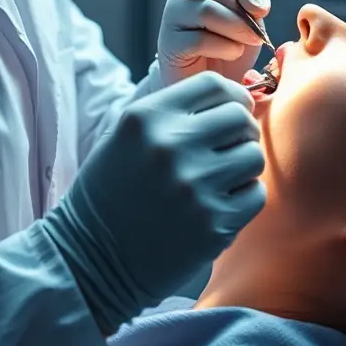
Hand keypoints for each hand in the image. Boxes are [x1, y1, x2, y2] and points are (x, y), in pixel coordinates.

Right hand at [42, 72, 265, 333]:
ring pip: (253, 156)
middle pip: (239, 117)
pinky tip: (219, 205)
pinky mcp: (212, 224)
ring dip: (243, 166)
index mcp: (146, 118)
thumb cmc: (111, 193)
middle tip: (231, 146)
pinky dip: (243, 198)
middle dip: (241, 130)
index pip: (213, 85)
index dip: (231, 95)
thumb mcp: (125, 136)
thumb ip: (171, 113)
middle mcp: (171, 146)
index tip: (233, 109)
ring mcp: (194, 186)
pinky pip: (254, 195)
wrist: (91, 261)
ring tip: (220, 179)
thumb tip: (230, 99)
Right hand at [157, 0, 270, 84]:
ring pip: (206, 10)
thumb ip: (253, 1)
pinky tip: (232, 52)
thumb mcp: (249, 18)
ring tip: (248, 42)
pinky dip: (223, 47)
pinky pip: (198, 39)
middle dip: (239, 6)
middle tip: (257, 29)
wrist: (214, 78)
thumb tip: (258, 2)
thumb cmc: (230, 42)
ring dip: (236, 28)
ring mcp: (173, 16)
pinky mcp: (170, 43)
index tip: (263, 8)